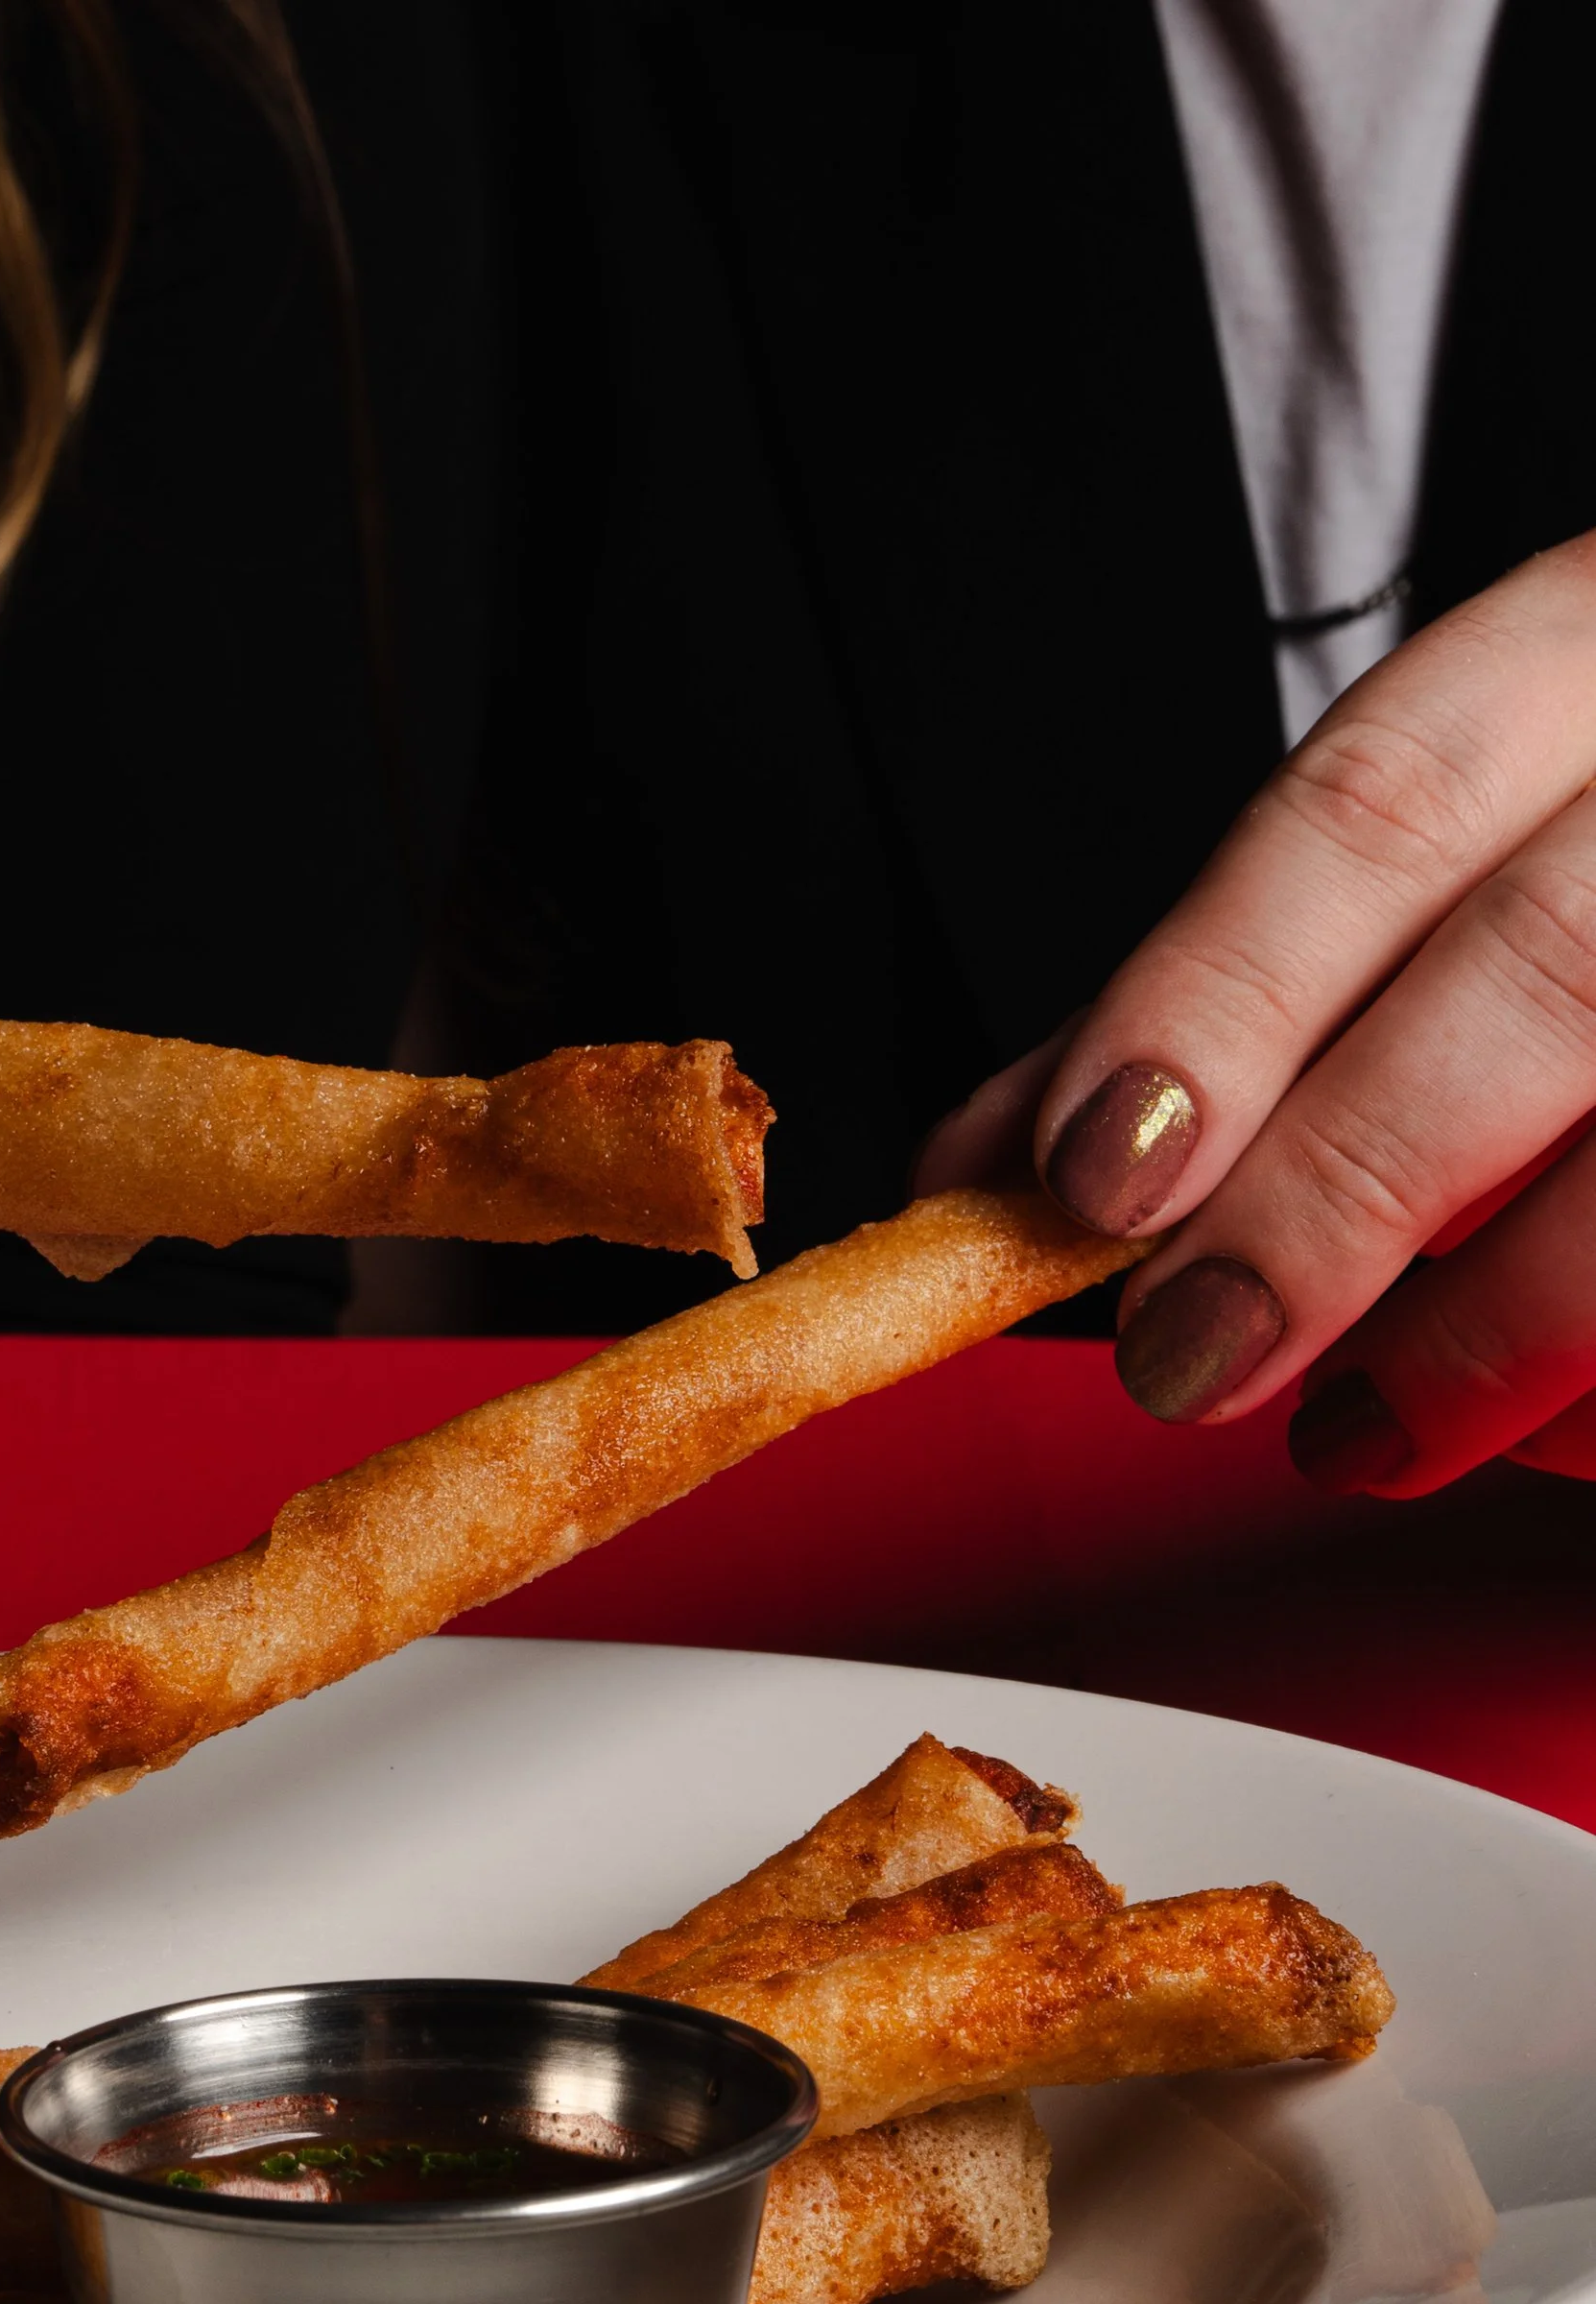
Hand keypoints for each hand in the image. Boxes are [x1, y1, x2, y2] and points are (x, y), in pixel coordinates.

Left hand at [919, 530, 1595, 1493]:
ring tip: (1354, 1431)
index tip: (1093, 1169)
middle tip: (1186, 1356)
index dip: (1221, 993)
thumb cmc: (1595, 881)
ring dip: (1491, 1327)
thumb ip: (1214, 1007)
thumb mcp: (1432, 869)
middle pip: (1537, 972)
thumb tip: (980, 1167)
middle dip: (1337, 1192)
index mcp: (1587, 661)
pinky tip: (1538, 1427)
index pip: (1380, 802)